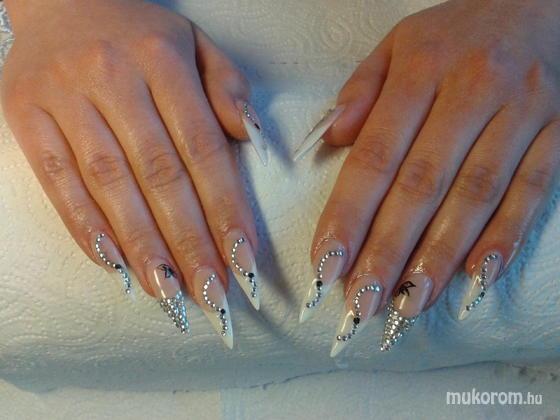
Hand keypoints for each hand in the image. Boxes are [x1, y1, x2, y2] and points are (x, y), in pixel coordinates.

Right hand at [1, 0, 266, 345]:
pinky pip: (57, 181)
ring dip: (142, 245)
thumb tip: (250, 135)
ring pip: (109, 186)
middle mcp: (113, 78)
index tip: (244, 257)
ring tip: (171, 292)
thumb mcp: (193, 42)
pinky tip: (114, 264)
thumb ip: (225, 85)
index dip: (225, 207)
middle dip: (190, 241)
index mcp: (162, 59)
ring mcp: (64, 98)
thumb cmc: (137, 31)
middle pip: (159, 175)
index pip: (203, 148)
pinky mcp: (26, 115)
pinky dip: (85, 227)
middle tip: (213, 292)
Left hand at [296, 0, 559, 354]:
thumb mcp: (399, 44)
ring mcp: (521, 114)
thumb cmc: (457, 32)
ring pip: (477, 197)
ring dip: (442, 256)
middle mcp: (473, 92)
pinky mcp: (557, 133)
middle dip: (389, 250)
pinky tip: (477, 277)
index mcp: (422, 69)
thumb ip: (362, 89)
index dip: (350, 214)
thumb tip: (334, 138)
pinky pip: (533, 191)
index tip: (327, 263)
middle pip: (423, 185)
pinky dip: (506, 237)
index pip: (376, 155)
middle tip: (362, 302)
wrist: (539, 4)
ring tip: (410, 304)